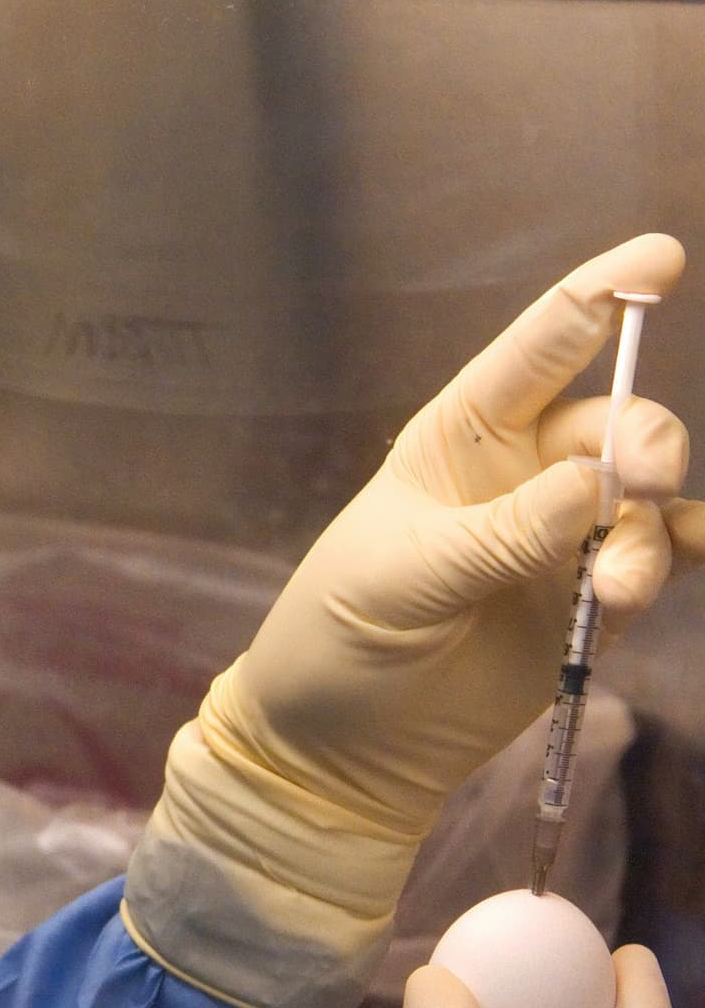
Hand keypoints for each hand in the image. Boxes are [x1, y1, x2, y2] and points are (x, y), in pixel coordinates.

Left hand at [126, 236, 694, 1007]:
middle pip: (615, 423)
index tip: (657, 257)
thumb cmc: (337, 639)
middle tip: (635, 482)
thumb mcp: (399, 580)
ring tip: (612, 587)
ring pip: (646, 499)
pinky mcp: (587, 603)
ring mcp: (561, 539)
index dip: (599, 298)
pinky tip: (667, 573)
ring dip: (648, 531)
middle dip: (642, 439)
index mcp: (458, 440)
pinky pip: (660, 562)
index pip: (538, 350)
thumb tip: (590, 486)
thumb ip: (498, 535)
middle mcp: (522, 475)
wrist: (337, 749)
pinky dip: (676, 559)